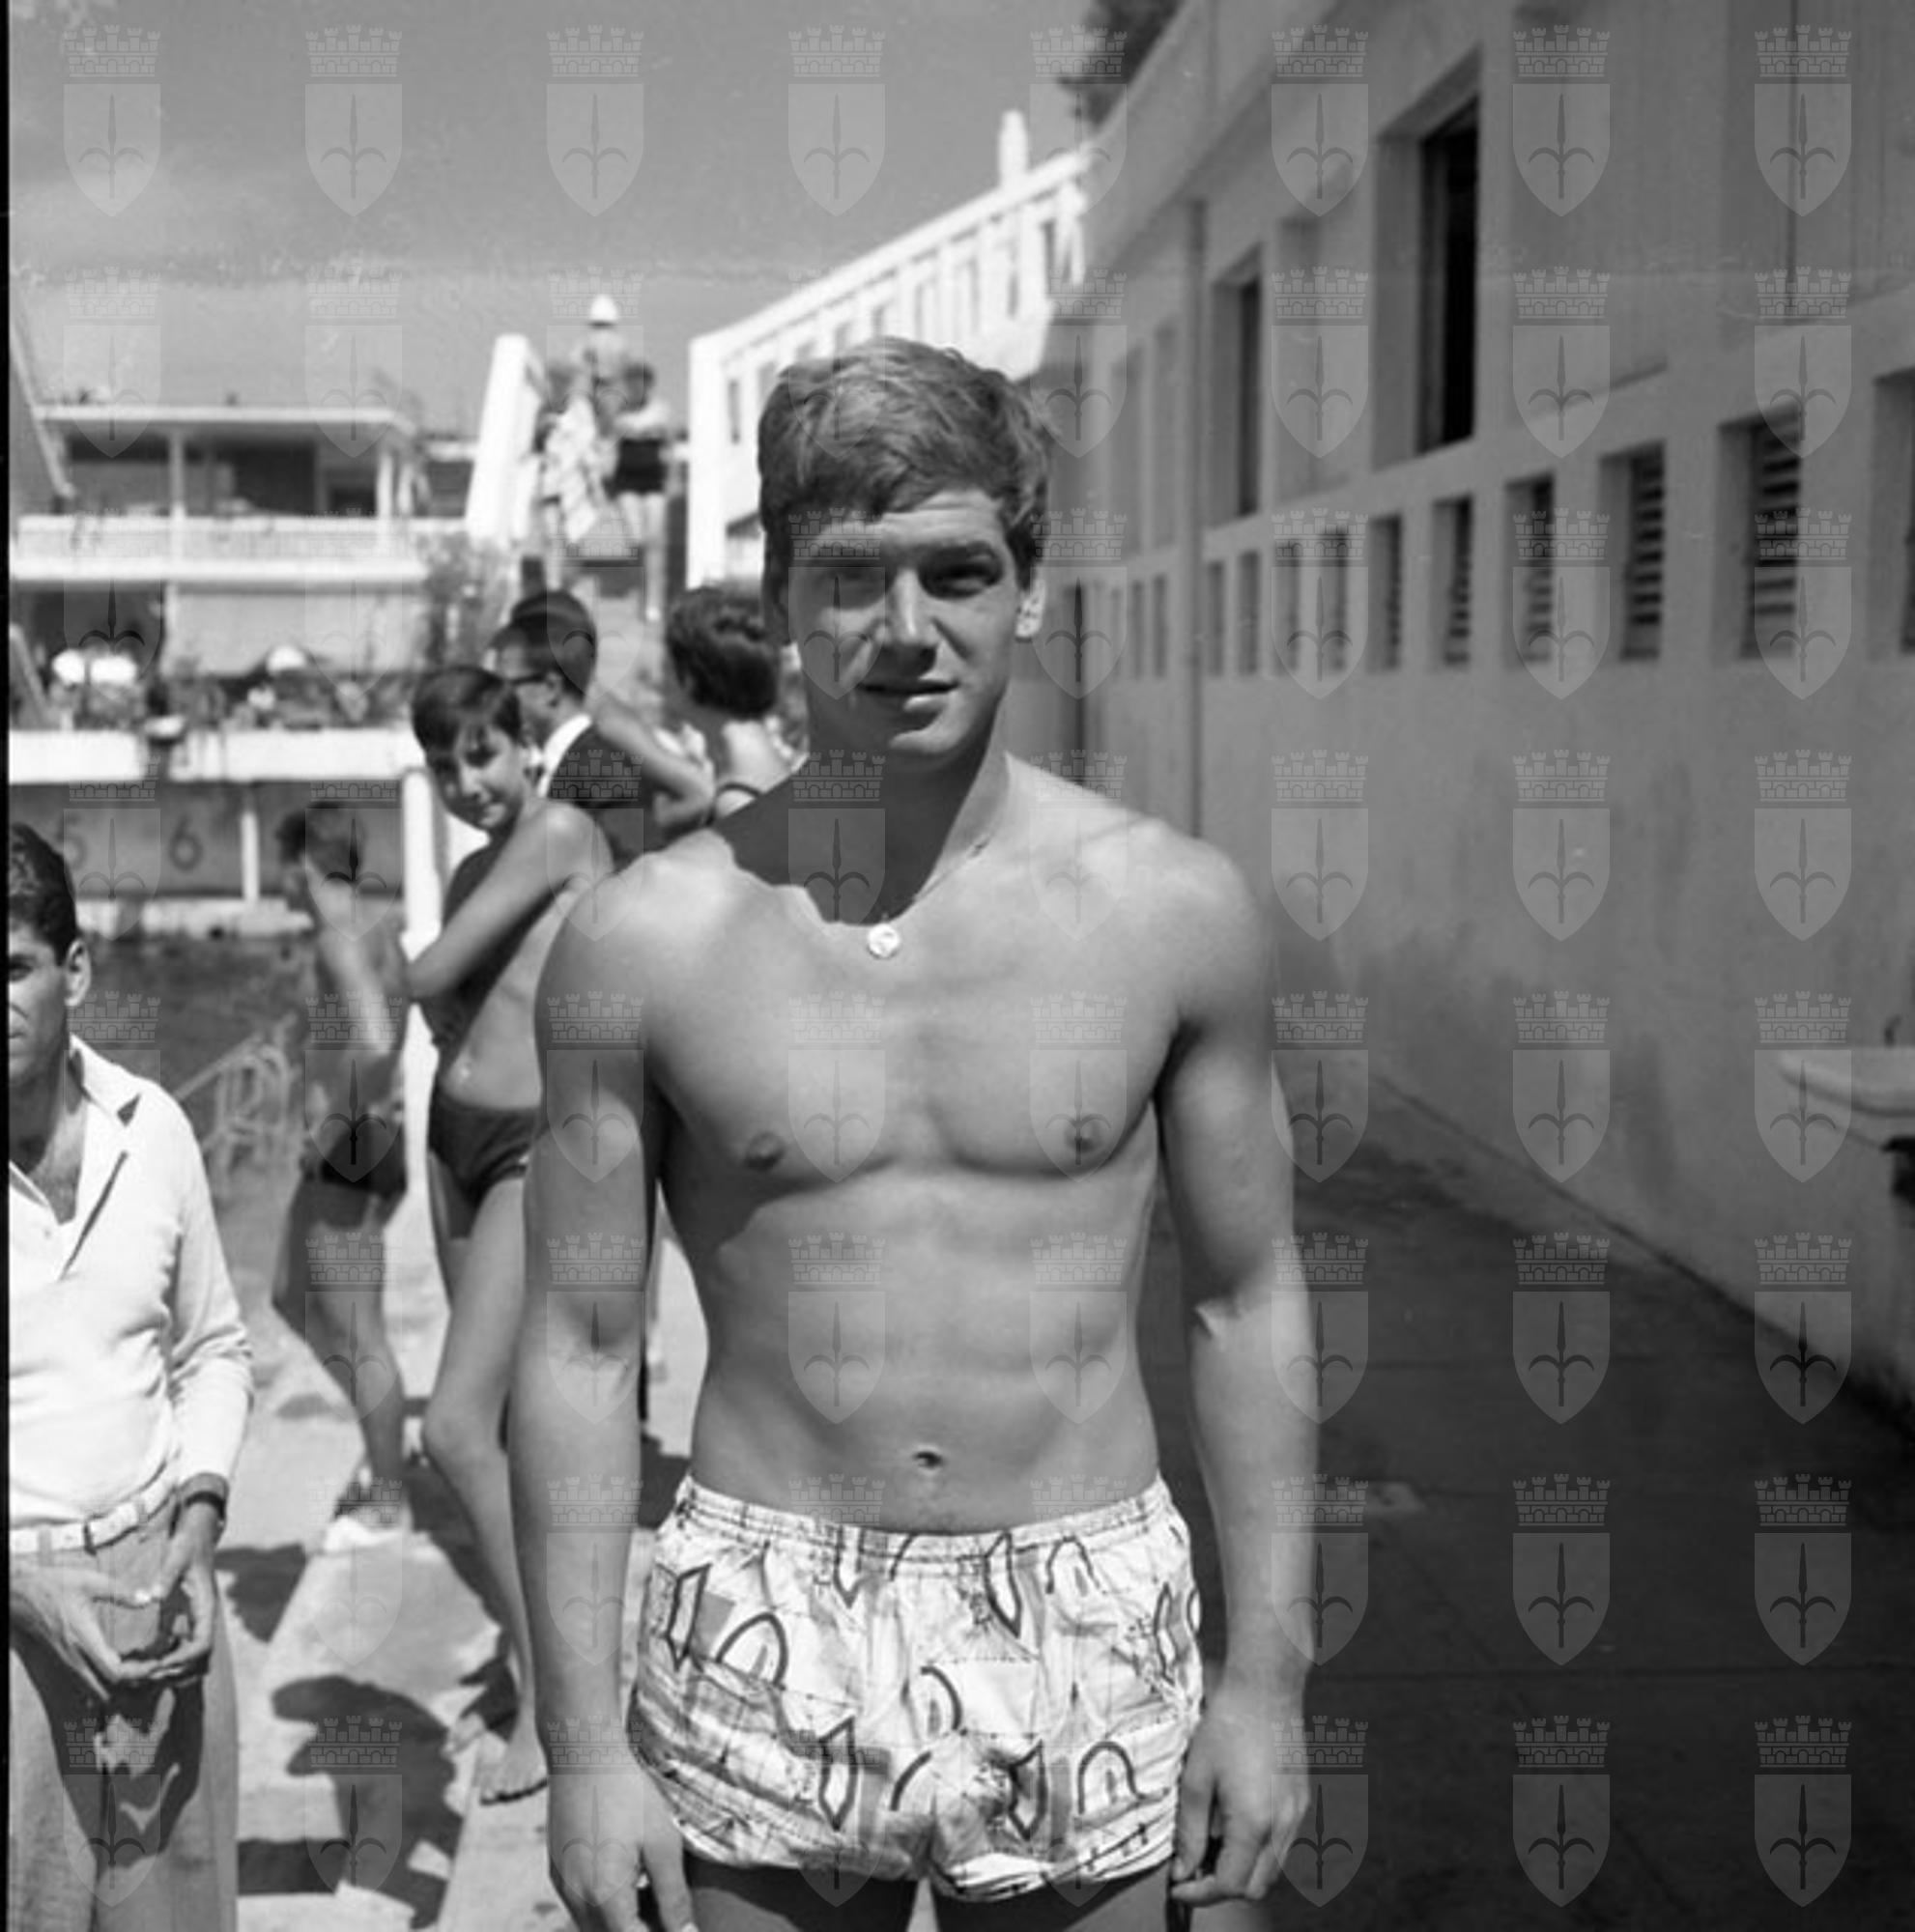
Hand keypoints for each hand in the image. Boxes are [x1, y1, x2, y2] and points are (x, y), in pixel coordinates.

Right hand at [9, 1560, 156, 1700]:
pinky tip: (125, 1663)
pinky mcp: (65, 1662)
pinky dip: (108, 1682)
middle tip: (155, 1668)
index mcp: (84, 1640)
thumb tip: (149, 1598)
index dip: (139, 1673)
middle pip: (108, 1691)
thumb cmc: (55, 1585)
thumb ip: (121, 1591)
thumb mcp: (90, 1581)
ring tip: (144, 1668)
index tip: (158, 1661)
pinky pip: (88, 1683)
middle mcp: (75, 1658)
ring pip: (96, 1691)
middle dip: (133, 1686)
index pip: (114, 1673)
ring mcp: (68, 1663)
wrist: (21, 1595)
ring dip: (120, 1687)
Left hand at [134, 1504, 220, 1683]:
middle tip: (146, 1674)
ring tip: (144, 1671)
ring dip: (172, 1667)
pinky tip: (145, 1657)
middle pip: (199, 1657)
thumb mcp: (176, 1557)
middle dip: (176, 1669)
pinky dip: (166, 1656)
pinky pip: (180, 1645)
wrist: (198, 1534)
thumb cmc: (188, 1545)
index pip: (203, 1644)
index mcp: (205, 1606)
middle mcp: (203, 1617)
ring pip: (191, 1655)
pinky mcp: (185, 1617)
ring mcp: (195, 1618)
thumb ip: (165, 1577)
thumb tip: (152, 1597)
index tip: (158, 1664)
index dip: (183, 1658)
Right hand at [548, 1757, 694, 1931]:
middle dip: (640, 1929)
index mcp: (605, 1898)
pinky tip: (628, 1875)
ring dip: (622, 1920)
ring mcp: (563, 1886)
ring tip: (651, 1889)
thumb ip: (674, 1897)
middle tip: (669, 1909)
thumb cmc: (628, 1794)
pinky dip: (605, 1904)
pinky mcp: (557, 1871)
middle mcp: (577, 1900)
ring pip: (594, 1926)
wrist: (582, 1753)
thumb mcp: (662, 1843)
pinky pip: (581, 1905)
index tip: (680, 1923)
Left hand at [1170, 1676, 1307, 1906]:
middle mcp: (1283, 1826)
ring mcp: (1297, 1815)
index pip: (1229, 1885)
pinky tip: (1235, 1822)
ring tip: (1211, 1844)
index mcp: (1254, 1823)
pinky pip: (1283, 1844)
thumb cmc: (1227, 1724)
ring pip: (1272, 1869)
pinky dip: (1259, 1849)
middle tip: (1192, 1868)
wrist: (1266, 1687)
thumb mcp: (1196, 1778)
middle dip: (1221, 1886)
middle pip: (1255, 1886)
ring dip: (1242, 1869)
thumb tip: (1183, 1868)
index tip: (1178, 1884)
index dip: (1200, 1892)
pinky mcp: (1302, 1802)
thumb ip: (1189, 1831)